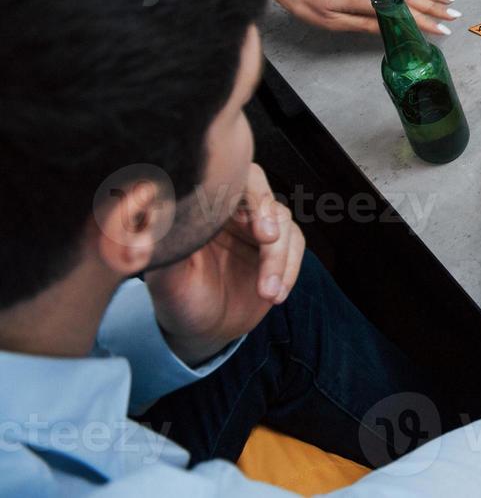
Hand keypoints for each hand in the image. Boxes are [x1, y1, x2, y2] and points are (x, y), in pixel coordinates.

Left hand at [144, 163, 304, 365]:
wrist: (203, 328)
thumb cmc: (180, 298)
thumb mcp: (167, 277)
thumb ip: (168, 248)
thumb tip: (156, 219)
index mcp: (204, 207)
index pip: (230, 181)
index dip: (247, 195)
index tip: (252, 223)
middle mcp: (233, 210)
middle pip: (263, 195)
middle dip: (269, 217)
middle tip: (268, 241)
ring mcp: (258, 226)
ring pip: (283, 224)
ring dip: (279, 259)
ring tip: (267, 293)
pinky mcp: (279, 245)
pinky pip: (296, 246)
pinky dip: (290, 270)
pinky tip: (275, 295)